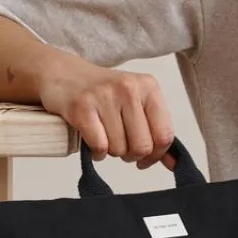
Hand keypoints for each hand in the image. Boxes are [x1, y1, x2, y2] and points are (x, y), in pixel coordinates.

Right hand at [39, 60, 176, 170]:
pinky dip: (97, 153)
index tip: (145, 159)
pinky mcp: (82, 107)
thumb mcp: (136, 102)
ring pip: (120, 148)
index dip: (156, 155)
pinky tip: (94, 142)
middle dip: (131, 155)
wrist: (63, 74)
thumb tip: (174, 163)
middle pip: (143, 146)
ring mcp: (105, 96)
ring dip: (112, 152)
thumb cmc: (103, 93)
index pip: (165, 134)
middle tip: (121, 147)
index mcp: (149, 87)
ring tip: (105, 138)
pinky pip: (100, 146)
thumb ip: (156, 130)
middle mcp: (129, 88)